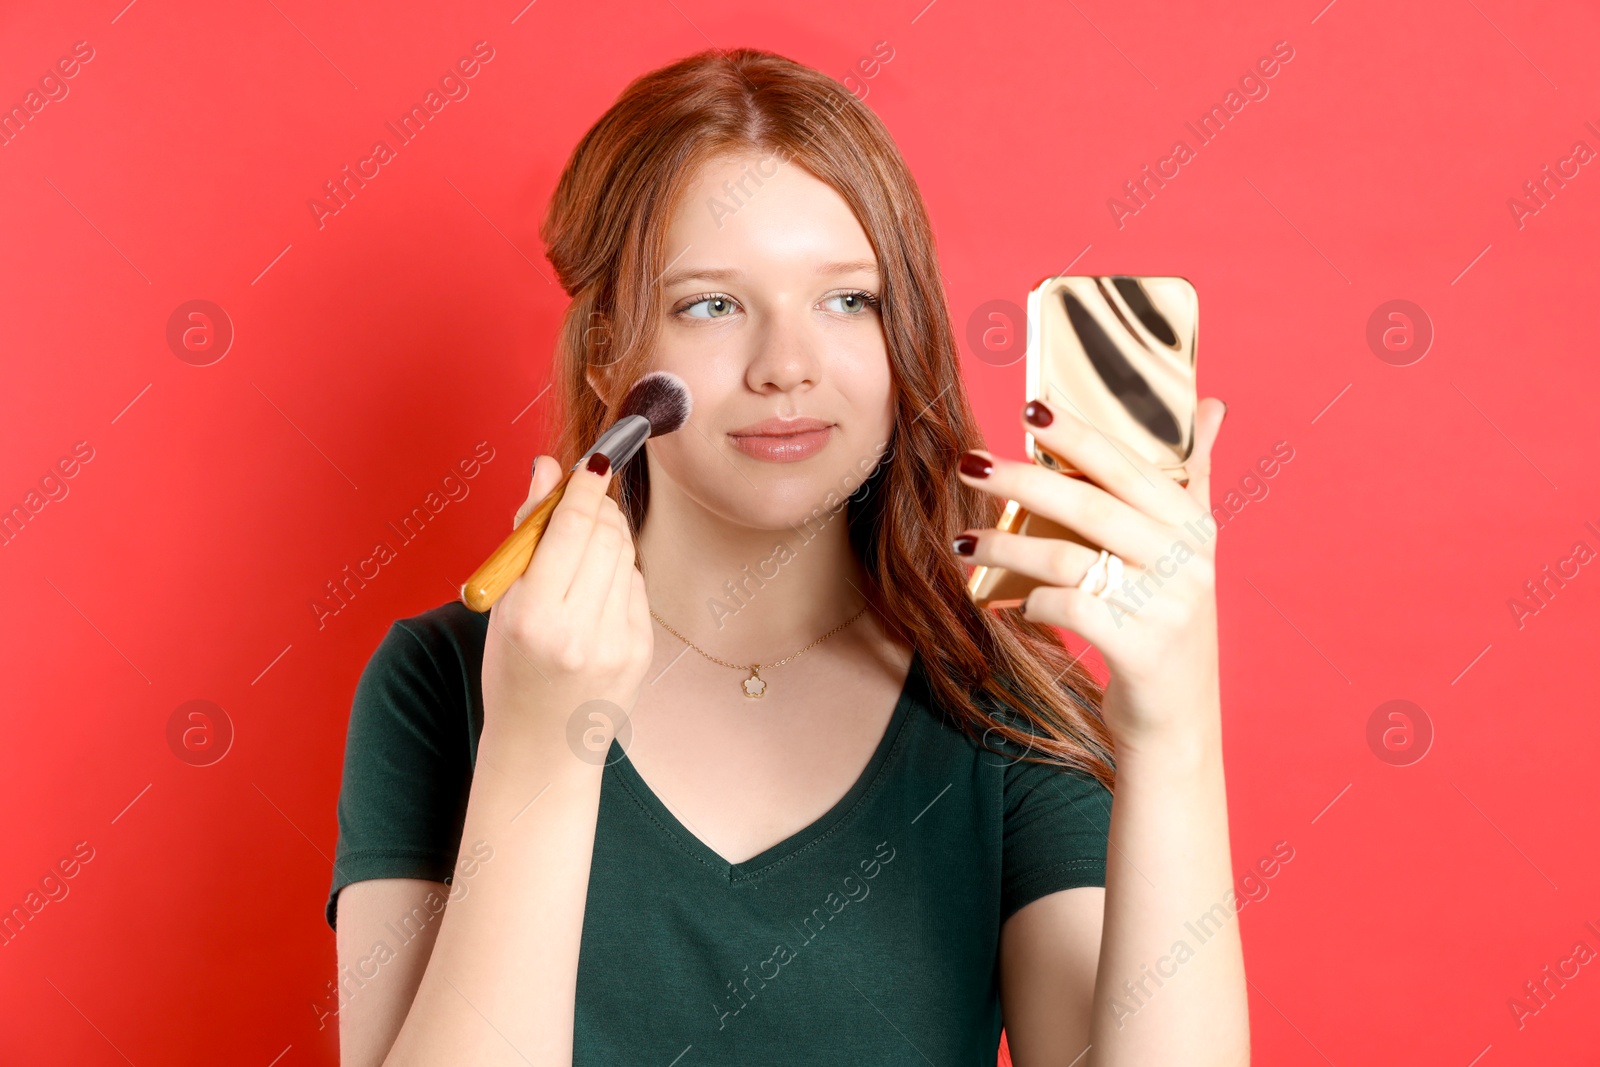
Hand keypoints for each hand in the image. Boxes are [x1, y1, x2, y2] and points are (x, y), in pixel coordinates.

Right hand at [481, 455, 653, 754]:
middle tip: (584, 499)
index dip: (584, 488)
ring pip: (626, 554)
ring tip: (583, 548)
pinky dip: (619, 573)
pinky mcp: (641, 649)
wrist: (540, 745)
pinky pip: (637, 584)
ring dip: (608, 535)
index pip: (569, 530)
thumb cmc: (512, 669)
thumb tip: (545, 469)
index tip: (593, 460)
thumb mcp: (502, 605)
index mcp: (532, 618)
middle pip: (605, 535)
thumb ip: (525, 533)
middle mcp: (578, 631)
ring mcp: (616, 643)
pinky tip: (597, 590)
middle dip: (597, 506)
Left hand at [953, 399, 1227, 746]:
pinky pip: (1070, 609)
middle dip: (1023, 479)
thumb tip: (1215, 405)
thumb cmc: (1165, 623)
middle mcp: (1187, 560)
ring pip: (1069, 557)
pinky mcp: (1142, 650)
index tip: (1031, 409)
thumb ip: (1194, 478)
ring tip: (963, 541)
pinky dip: (1032, 601)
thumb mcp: (1188, 551)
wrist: (1177, 722)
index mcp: (1194, 525)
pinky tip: (1010, 601)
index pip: (1129, 465)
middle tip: (971, 463)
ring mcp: (1167, 606)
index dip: (1079, 435)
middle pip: (1091, 504)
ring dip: (1006, 544)